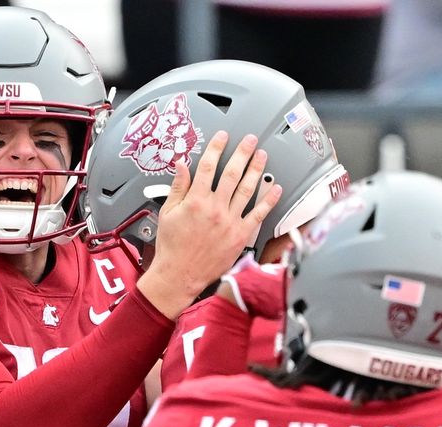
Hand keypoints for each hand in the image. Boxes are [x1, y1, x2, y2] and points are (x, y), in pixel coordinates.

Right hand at [138, 131, 283, 318]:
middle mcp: (214, 208)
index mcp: (195, 200)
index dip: (216, 148)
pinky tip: (274, 188)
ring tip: (262, 156)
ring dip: (256, 170)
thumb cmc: (172, 248)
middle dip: (243, 153)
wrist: (179, 275)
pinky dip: (268, 200)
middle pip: (232, 173)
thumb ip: (178, 187)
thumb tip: (181, 166)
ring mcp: (229, 222)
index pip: (207, 167)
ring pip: (247, 189)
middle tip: (251, 140)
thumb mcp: (167, 213)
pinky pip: (258, 214)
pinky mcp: (239, 235)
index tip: (223, 137)